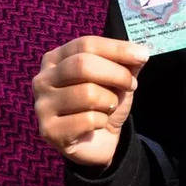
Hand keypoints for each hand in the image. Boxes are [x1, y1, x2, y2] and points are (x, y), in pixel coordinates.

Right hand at [32, 36, 148, 166]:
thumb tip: (140, 51)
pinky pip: (87, 120)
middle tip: (132, 84)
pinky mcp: (49, 130)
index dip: (116, 48)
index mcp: (55, 58)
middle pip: (82, 65)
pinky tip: (98, 124)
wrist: (99, 141)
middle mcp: (42, 79)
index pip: (86, 45)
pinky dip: (102, 121)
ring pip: (87, 94)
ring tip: (110, 106)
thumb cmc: (104, 103)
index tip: (142, 56)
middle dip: (116, 74)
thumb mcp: (117, 78)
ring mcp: (42, 105)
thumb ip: (126, 62)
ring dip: (110, 101)